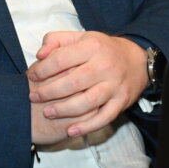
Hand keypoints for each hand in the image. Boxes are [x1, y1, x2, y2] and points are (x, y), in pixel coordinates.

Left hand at [27, 31, 147, 137]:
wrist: (137, 60)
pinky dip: (87, 127)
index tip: (31, 76)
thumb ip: (55, 40)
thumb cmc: (101, 49)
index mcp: (92, 47)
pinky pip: (104, 118)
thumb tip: (40, 55)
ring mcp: (114, 85)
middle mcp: (105, 66)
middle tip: (34, 97)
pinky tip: (71, 131)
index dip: (42, 69)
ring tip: (47, 112)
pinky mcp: (121, 101)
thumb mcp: (79, 37)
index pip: (61, 59)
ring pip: (87, 102)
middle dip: (49, 92)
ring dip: (64, 110)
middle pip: (72, 82)